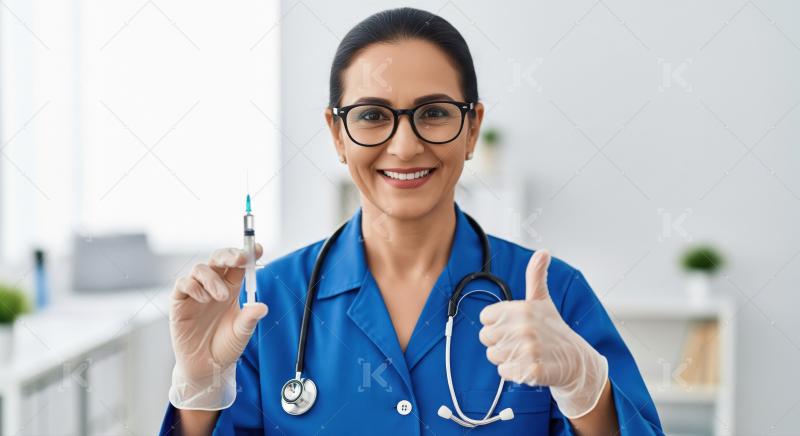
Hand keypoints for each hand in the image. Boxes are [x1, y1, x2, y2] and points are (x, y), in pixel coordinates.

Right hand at [168, 245, 268, 409]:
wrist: (206, 367)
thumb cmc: (226, 347)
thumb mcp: (241, 333)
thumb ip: (249, 319)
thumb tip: (262, 307)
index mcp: (232, 288)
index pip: (238, 265)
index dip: (247, 254)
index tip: (256, 249)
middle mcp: (213, 286)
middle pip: (218, 259)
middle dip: (229, 254)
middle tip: (240, 258)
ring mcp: (195, 293)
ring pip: (200, 269)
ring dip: (212, 278)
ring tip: (222, 296)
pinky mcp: (179, 303)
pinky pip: (182, 284)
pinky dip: (193, 286)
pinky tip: (204, 299)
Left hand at [478, 250, 607, 418]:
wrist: (576, 361)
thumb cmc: (554, 329)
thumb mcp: (543, 301)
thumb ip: (536, 276)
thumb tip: (543, 251)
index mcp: (522, 309)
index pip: (485, 318)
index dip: (496, 323)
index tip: (512, 326)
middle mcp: (523, 327)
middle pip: (485, 337)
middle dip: (500, 342)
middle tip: (521, 341)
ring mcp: (528, 349)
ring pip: (493, 356)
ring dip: (506, 357)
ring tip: (526, 353)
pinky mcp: (531, 370)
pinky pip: (504, 372)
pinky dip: (514, 372)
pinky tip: (528, 365)